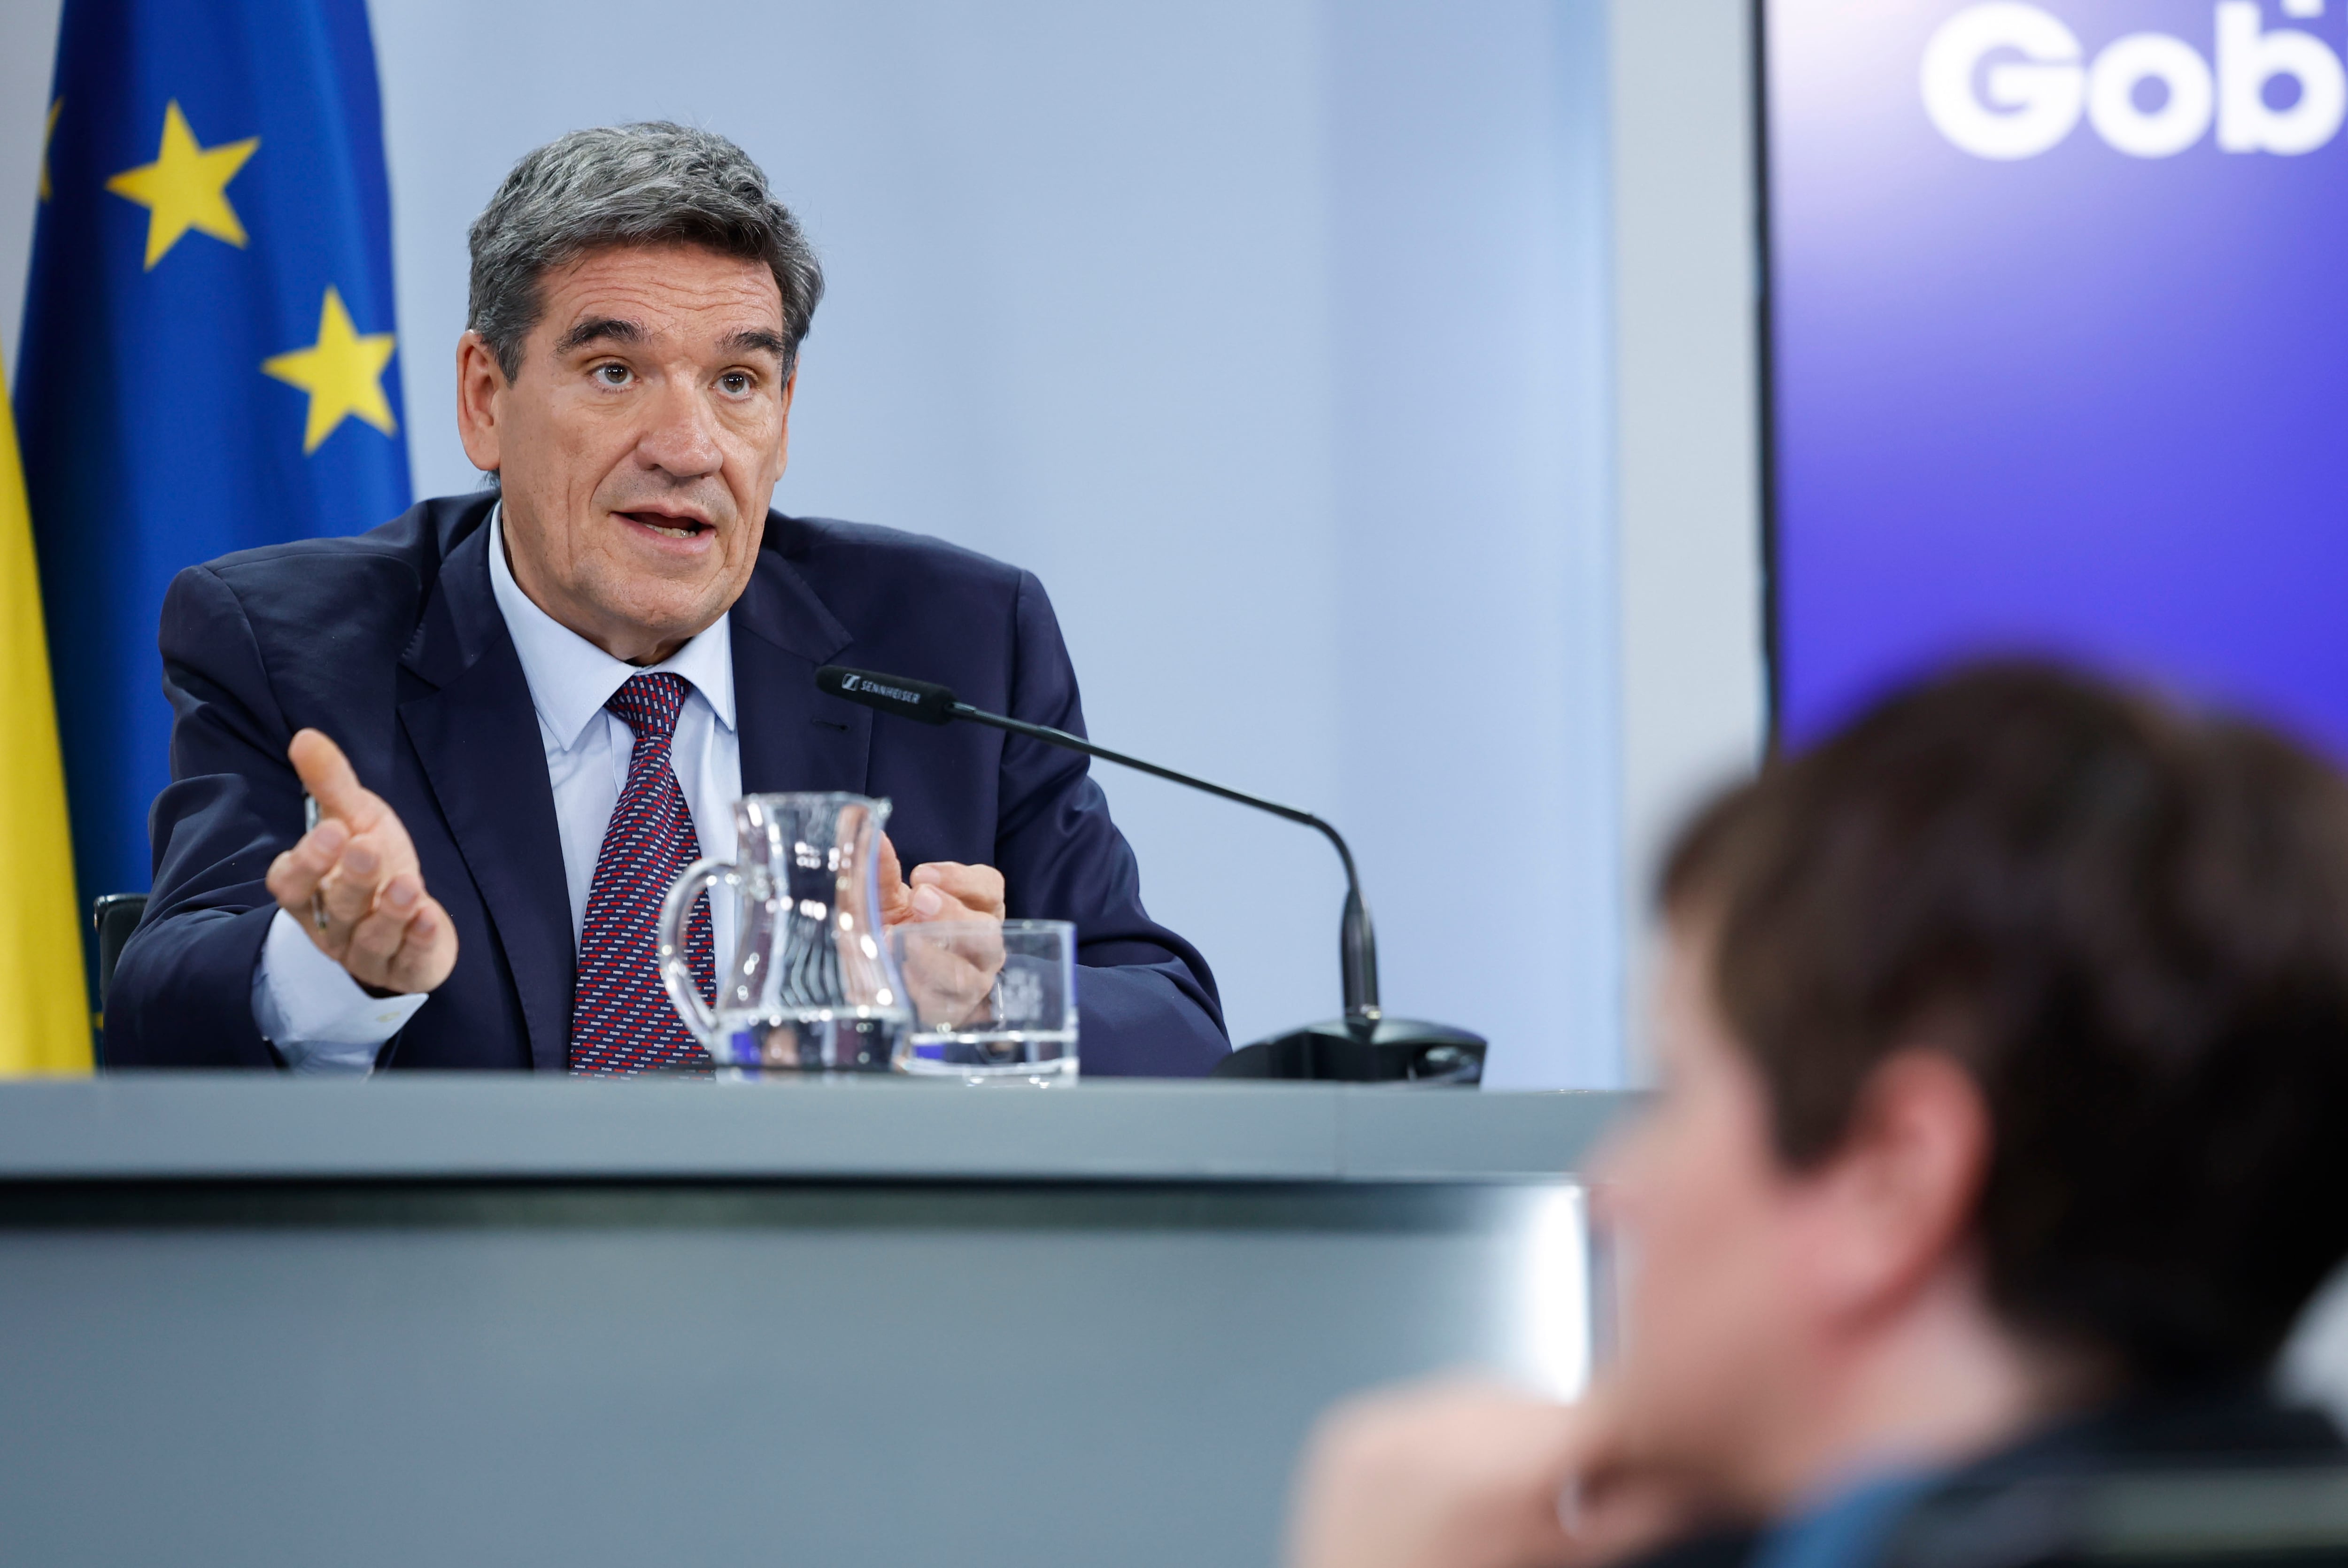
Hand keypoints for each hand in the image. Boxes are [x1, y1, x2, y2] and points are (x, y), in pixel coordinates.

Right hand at [264, 729, 458, 994]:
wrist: (410, 914)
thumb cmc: (373, 861)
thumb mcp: (355, 818)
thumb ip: (331, 784)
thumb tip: (305, 736)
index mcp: (311, 891)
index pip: (292, 883)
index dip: (307, 861)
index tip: (331, 832)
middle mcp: (332, 926)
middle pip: (336, 908)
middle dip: (351, 880)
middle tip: (367, 848)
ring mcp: (366, 952)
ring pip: (370, 938)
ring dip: (389, 912)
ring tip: (408, 884)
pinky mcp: (403, 970)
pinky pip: (408, 962)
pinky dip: (418, 940)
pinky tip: (431, 918)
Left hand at [876, 834, 1007, 1026]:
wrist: (886, 986)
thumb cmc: (892, 930)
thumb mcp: (881, 896)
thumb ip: (874, 863)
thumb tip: (855, 819)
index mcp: (976, 908)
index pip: (989, 887)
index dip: (959, 878)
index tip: (919, 873)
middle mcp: (982, 947)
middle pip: (986, 930)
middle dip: (951, 914)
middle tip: (919, 900)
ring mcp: (971, 984)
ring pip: (969, 974)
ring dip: (934, 957)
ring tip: (899, 942)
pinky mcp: (950, 1015)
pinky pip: (943, 1007)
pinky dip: (919, 992)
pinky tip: (896, 978)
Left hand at [1284, 1380, 1693, 1567]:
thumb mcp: (1560, 1559)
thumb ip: (1627, 1515)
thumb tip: (1685, 1477)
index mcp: (1491, 1480)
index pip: (1588, 1415)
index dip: (1618, 1428)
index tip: (1632, 1442)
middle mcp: (1429, 1440)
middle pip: (1537, 1403)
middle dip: (1555, 1438)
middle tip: (1553, 1492)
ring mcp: (1381, 1428)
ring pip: (1481, 1394)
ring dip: (1501, 1430)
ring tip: (1488, 1497)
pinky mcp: (1349, 1428)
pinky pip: (1422, 1402)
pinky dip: (1444, 1433)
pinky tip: (1443, 1485)